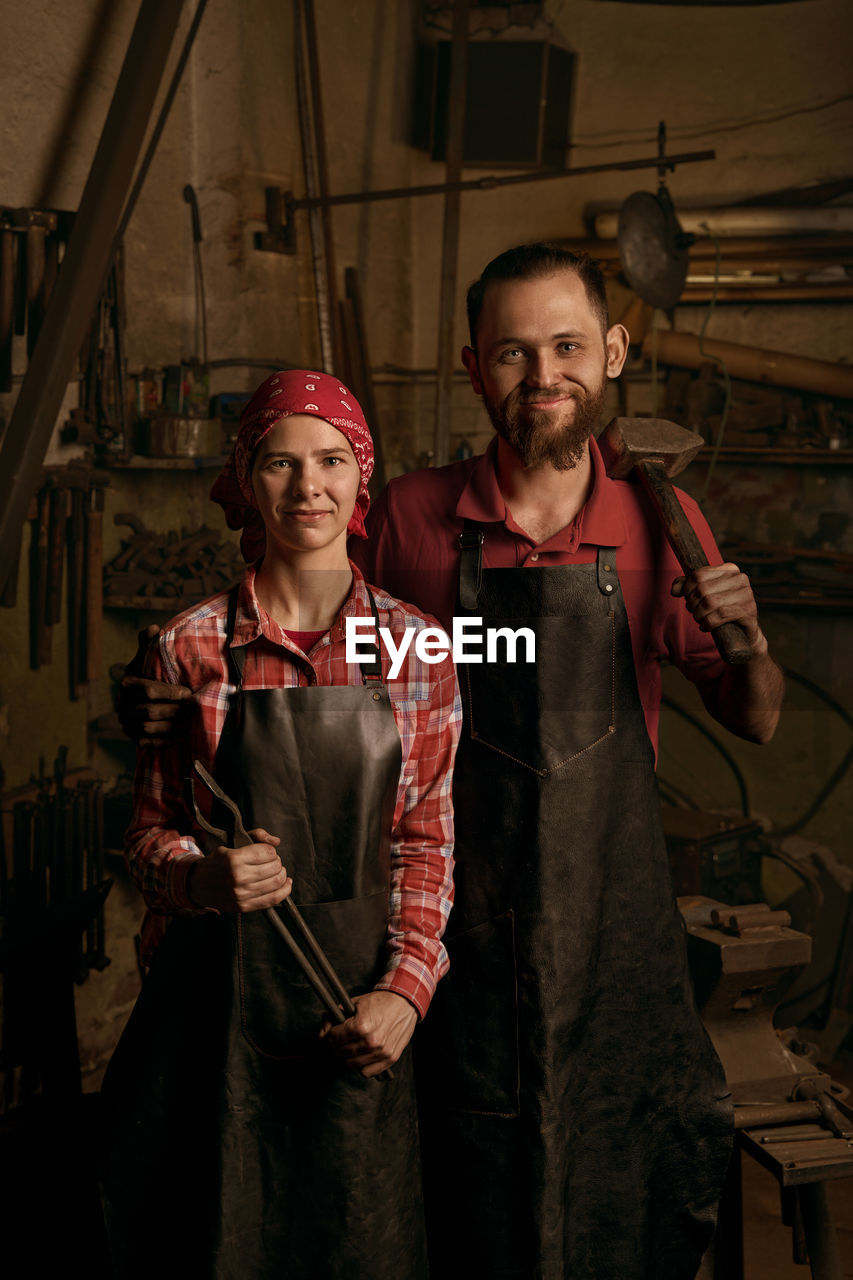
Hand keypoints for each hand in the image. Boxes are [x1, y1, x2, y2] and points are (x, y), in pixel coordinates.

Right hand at [117, 625, 192, 745]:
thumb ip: (150, 644)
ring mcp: (126, 723)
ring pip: (149, 728)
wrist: (146, 699)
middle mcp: (122, 705)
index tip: (188, 692)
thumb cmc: (153, 674)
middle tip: (193, 708)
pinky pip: (149, 743)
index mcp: (126, 683)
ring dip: (172, 726)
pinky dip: (166, 740)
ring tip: (191, 722)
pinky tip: (182, 736)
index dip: (170, 693)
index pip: (148, 690)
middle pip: (150, 711)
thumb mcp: (150, 658)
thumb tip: (152, 628)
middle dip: (174, 710)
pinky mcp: (134, 739)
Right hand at [187, 828, 291, 911]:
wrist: (198, 885)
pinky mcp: (245, 906)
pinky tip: (286, 883)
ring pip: (277, 882)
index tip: (267, 851)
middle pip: (274, 867)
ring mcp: (242, 894)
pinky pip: (273, 899)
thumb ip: (256, 836)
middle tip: (271, 861)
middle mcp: (238, 877)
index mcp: (233, 859)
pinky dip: (285, 890)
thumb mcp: (232, 844)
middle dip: (277, 861)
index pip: (268, 852)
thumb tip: (276, 842)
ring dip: (281, 874)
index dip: (271, 850)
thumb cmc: (217, 863)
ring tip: (276, 871)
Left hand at [320, 990, 417, 1077]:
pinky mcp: (390, 1058)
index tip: (325, 1036)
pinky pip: (367, 1072)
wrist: (405, 1002)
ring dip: (344, 1059)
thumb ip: (336, 1016)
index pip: (333, 1039)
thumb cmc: (380, 1002)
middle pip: (340, 1053)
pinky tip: (359, 1057)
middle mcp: (371, 1041)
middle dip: (332, 1048)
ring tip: (344, 1051)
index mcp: (361, 1025)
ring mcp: (381, 1052)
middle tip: (332, 1044)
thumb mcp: (355, 1003)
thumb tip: (323, 1030)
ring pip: (351, 1065)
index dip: (325, 1037)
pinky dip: (360, 1067)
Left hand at [671, 563, 765, 656]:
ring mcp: (746, 593)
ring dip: (699, 614)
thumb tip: (674, 590)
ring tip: (699, 619)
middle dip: (692, 604)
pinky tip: (705, 626)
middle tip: (693, 612)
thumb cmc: (722, 608)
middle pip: (702, 589)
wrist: (745, 629)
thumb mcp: (705, 594)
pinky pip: (720, 615)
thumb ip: (687, 587)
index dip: (687, 589)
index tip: (688, 599)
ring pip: (710, 602)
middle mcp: (740, 578)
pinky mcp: (748, 610)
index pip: (698, 575)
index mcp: (729, 569)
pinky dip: (708, 623)